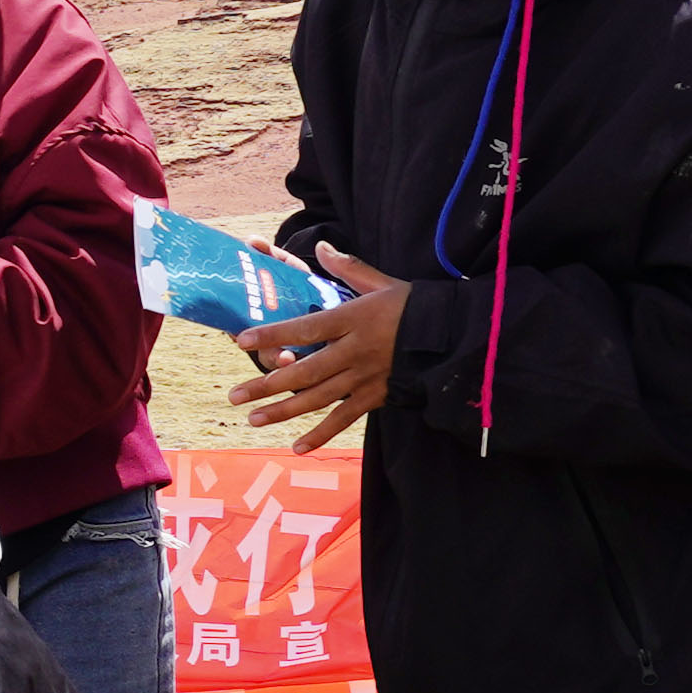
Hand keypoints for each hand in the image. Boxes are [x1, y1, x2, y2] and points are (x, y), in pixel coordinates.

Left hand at [228, 244, 406, 448]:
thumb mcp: (382, 282)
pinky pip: (345, 418)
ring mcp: (366, 377)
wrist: (455, 335)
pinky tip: (298, 446)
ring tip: (253, 419)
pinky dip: (321, 434)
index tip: (243, 340)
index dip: (274, 334)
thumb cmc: (414, 306)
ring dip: (284, 411)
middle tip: (236, 396)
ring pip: (318, 398)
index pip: (306, 327)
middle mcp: (356, 350)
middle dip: (267, 385)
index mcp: (353, 318)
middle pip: (305, 371)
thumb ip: (349, 268)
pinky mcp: (377, 396)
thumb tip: (322, 247)